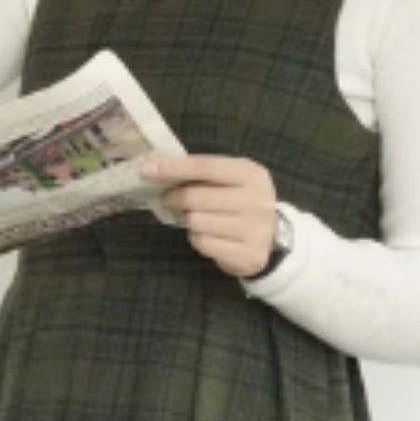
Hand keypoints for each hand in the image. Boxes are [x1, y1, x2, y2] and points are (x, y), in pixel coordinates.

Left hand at [139, 153, 277, 278]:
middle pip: (197, 197)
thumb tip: (161, 169)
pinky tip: (205, 234)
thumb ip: (205, 174)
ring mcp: (253, 229)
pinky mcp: (245, 254)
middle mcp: (256, 200)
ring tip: (194, 218)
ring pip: (197, 222)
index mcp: (252, 174)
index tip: (149, 170)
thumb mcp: (233, 180)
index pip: (206, 166)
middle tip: (167, 199)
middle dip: (175, 197)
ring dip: (188, 220)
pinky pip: (204, 243)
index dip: (175, 168)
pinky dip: (197, 238)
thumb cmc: (243, 203)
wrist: (270, 239)